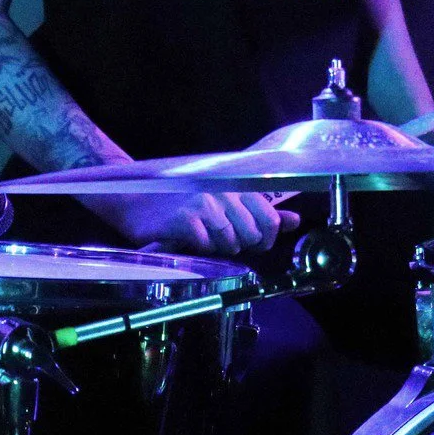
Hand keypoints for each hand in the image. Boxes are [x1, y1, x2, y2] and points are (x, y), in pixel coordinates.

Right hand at [87, 190, 299, 256]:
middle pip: (251, 235)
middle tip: (219, 239)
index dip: (264, 239)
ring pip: (230, 242)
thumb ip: (263, 212)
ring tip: (203, 238)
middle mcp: (225, 191)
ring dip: (217, 248)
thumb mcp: (227, 204)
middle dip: (239, 245)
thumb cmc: (185, 204)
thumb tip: (295, 221)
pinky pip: (206, 245)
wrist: (138, 199)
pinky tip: (189, 238)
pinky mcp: (185, 217)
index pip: (271, 220)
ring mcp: (205, 202)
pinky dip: (199, 248)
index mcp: (239, 186)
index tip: (252, 243)